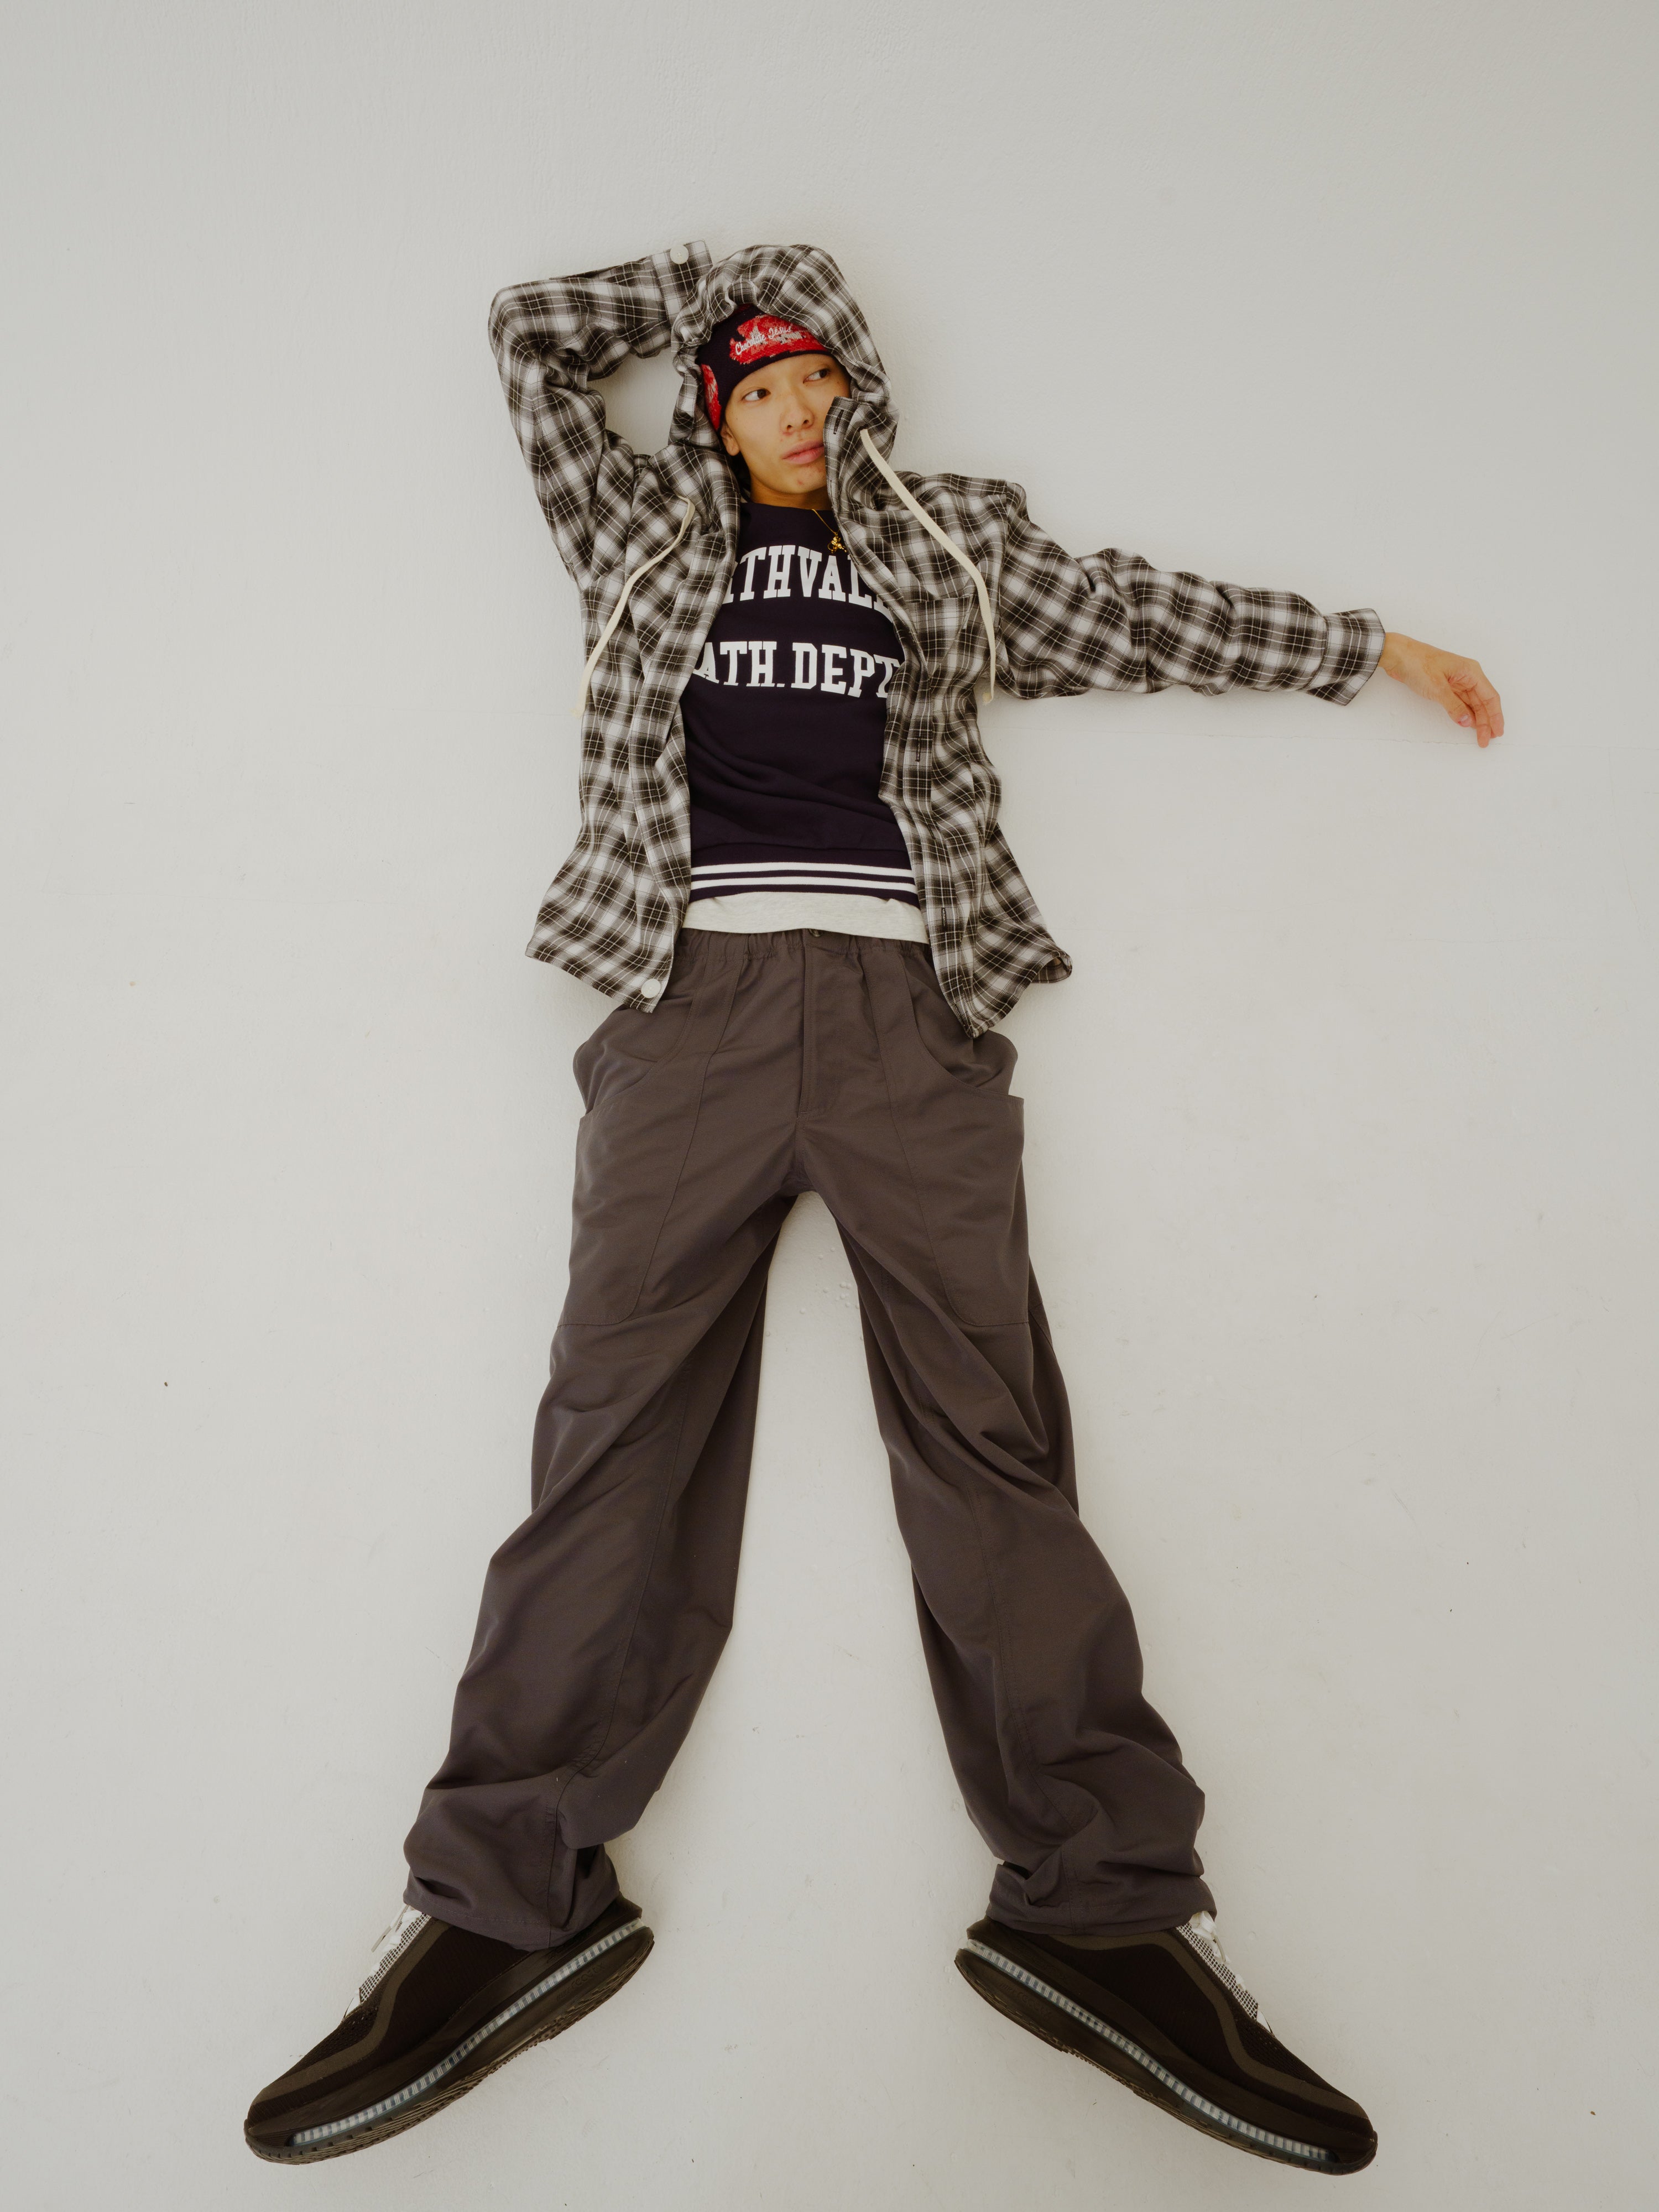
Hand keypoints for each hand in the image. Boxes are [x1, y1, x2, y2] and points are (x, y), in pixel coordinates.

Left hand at [1378, 632, 1502, 746]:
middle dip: (1486, 721)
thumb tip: (1467, 721)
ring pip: (1472, 703)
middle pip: (1483, 702)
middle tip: (1486, 740)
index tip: (1497, 732)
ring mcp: (1457, 681)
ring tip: (1480, 735)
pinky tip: (1468, 724)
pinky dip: (1464, 713)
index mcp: (1471, 672)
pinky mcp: (1446, 687)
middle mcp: (1467, 676)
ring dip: (1476, 719)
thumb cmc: (1418, 664)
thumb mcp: (1438, 688)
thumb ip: (1454, 706)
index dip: (1495, 716)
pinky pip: (1460, 702)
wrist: (1397, 656)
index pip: (1490, 697)